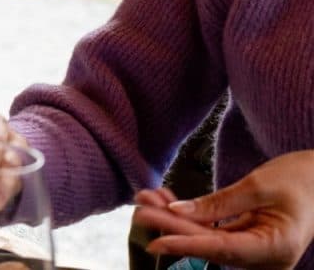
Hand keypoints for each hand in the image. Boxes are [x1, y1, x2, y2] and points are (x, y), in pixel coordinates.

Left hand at [133, 150, 313, 268]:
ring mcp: (255, 253)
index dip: (186, 245)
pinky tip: (163, 200)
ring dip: (175, 219)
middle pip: (209, 245)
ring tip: (145, 198)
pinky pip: (213, 232)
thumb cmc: (299, 180)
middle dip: (172, 226)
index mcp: (276, 249)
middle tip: (140, 207)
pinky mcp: (246, 242)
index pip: (222, 250)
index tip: (155, 241)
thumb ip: (219, 202)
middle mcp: (265, 259)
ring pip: (206, 239)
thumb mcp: (260, 185)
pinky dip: (189, 217)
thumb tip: (178, 210)